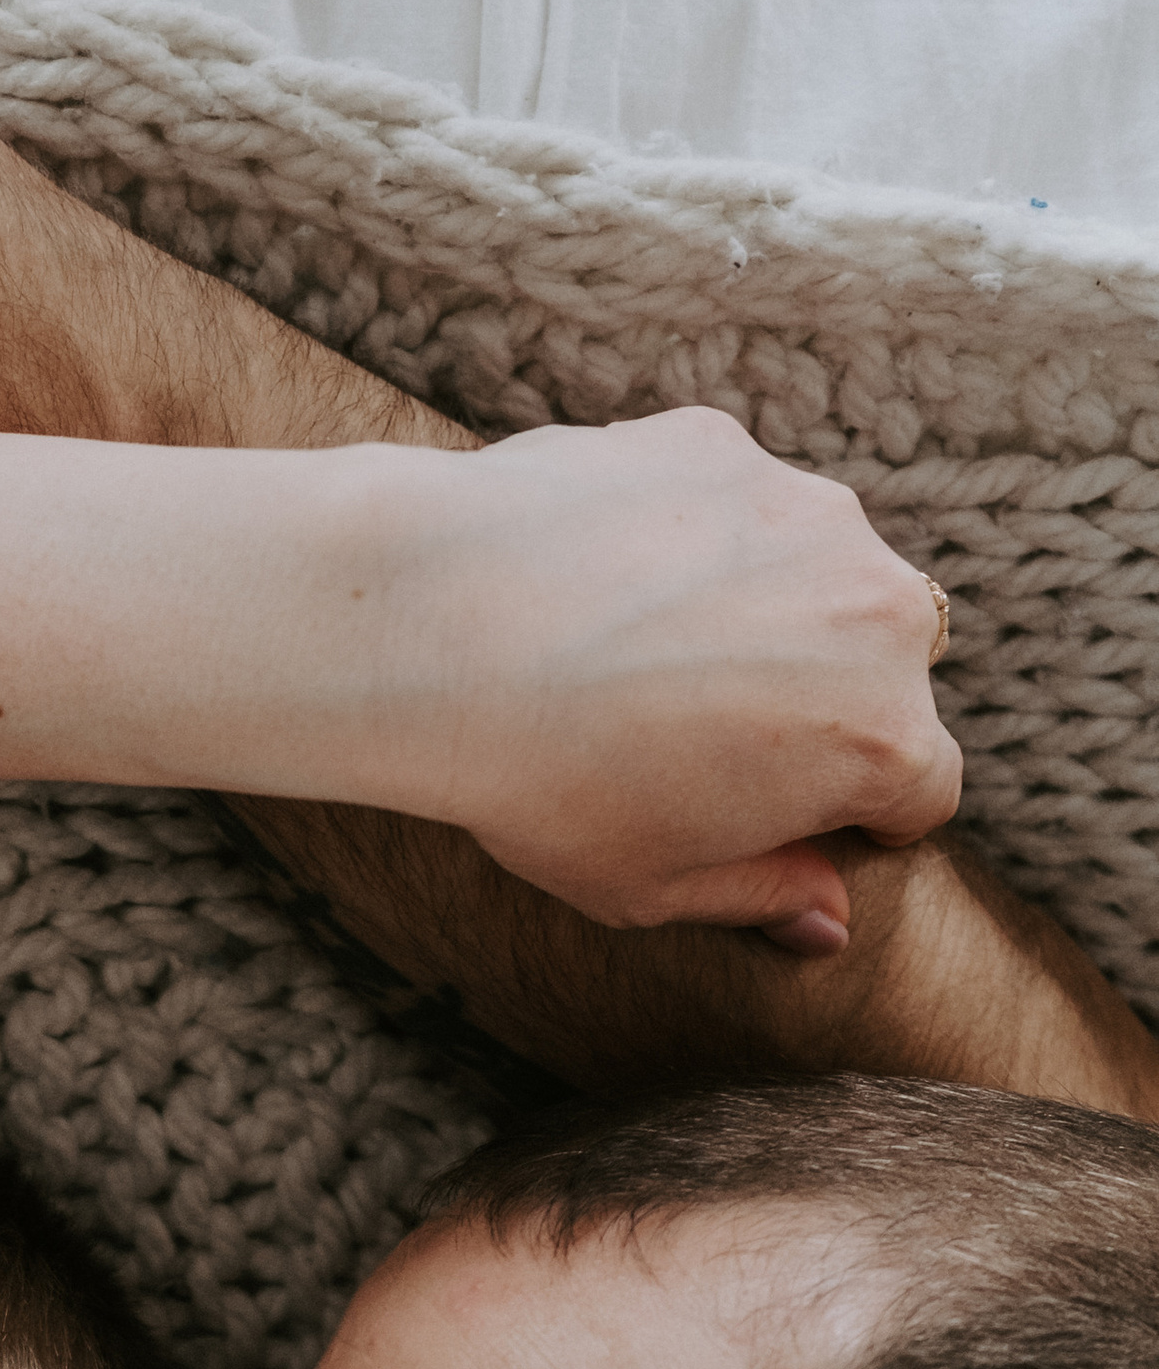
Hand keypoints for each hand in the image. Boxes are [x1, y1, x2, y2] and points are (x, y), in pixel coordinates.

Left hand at [386, 412, 958, 945]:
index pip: (922, 788)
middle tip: (711, 737)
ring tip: (650, 653)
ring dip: (768, 609)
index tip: (802, 818)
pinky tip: (602, 583)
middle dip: (827, 702)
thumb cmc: (549, 786)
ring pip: (820, 571)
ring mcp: (806, 512)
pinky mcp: (726, 448)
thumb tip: (825, 920)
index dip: (864, 815)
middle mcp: (875, 610)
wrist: (447, 630)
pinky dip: (692, 541)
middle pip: (887, 668)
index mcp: (878, 738)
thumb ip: (760, 893)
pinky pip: (735, 506)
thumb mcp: (654, 884)